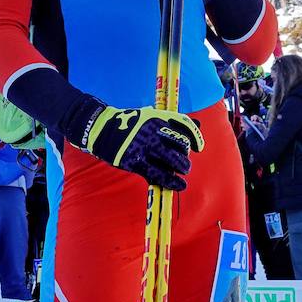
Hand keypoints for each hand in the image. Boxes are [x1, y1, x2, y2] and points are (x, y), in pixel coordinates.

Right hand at [79, 104, 203, 190]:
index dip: (195, 137)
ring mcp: (145, 147)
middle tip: (184, 164)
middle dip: (185, 156)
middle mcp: (154, 131)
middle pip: (180, 144)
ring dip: (182, 167)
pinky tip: (179, 185)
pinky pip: (159, 174)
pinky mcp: (136, 161)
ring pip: (172, 160)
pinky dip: (171, 181)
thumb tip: (199, 124)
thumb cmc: (130, 124)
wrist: (102, 129)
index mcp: (158, 117)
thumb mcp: (151, 116)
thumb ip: (174, 121)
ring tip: (183, 172)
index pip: (184, 125)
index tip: (198, 147)